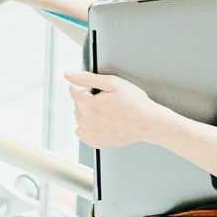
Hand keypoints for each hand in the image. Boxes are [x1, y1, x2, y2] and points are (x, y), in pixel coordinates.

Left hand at [65, 71, 184, 149]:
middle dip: (89, 99)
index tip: (103, 90)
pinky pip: (84, 132)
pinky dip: (90, 127)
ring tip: (109, 112)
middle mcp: (84, 120)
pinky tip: (105, 122)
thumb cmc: (134, 102)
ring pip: (80, 118)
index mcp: (86, 104)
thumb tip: (67, 74)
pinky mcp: (96, 142)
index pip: (74, 90)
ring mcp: (90, 133)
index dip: (88, 86)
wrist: (149, 123)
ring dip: (89, 113)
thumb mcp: (112, 83)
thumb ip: (87, 78)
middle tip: (110, 101)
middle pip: (77, 104)